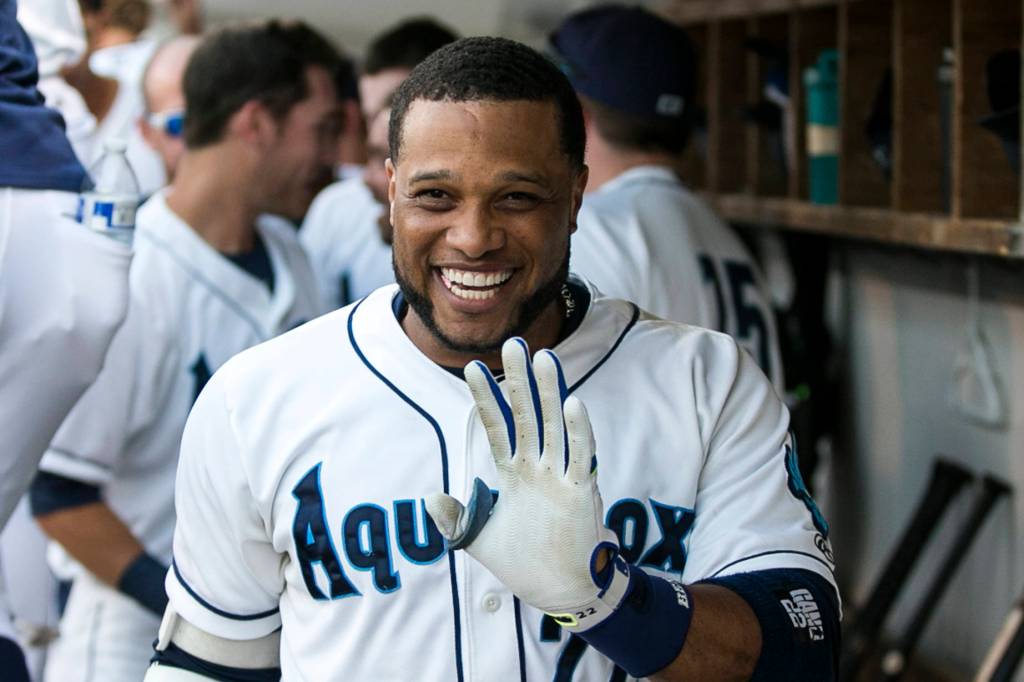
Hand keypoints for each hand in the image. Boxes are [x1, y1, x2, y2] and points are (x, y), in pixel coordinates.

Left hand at [425, 338, 629, 629]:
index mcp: (514, 472)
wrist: (556, 589)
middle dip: (519, 381)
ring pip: (553, 426)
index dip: (485, 399)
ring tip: (544, 358)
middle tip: (513, 344)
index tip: (471, 368)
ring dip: (549, 393)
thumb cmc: (521, 562)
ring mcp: (559, 475)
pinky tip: (571, 403)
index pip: (497, 427)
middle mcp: (537, 466)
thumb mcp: (477, 539)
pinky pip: (580, 456)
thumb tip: (431, 496)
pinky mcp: (580, 491)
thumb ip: (455, 517)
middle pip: (526, 415)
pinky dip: (578, 431)